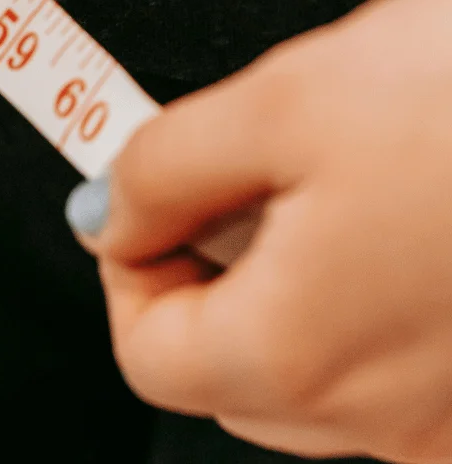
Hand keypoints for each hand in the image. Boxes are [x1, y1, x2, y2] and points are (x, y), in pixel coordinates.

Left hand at [67, 0, 451, 462]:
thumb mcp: (281, 100)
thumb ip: (162, 170)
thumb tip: (111, 214)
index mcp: (302, 355)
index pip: (148, 355)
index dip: (129, 267)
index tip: (146, 204)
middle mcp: (386, 417)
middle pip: (226, 373)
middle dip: (208, 277)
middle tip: (241, 181)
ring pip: (315, 376)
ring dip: (289, 290)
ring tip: (338, 186)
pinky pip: (401, 373)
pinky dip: (371, 306)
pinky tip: (407, 220)